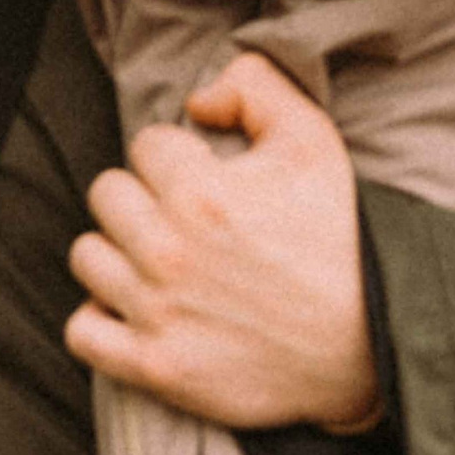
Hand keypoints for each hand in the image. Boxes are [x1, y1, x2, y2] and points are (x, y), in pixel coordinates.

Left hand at [65, 52, 381, 433]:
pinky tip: (133, 309)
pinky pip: (82, 331)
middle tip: (180, 218)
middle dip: (141, 197)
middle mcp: (168, 251)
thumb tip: (197, 99)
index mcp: (201, 192)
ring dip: (117, 253)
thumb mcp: (314, 140)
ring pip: (87, 256)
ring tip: (157, 260)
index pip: (146, 146)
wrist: (372, 340)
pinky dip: (99, 319)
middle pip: (106, 194)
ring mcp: (158, 313)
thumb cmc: (340, 237)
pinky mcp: (156, 367)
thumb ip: (254, 87)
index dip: (178, 156)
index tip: (206, 179)